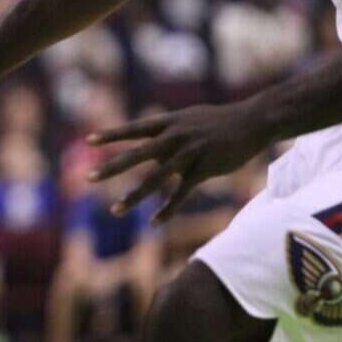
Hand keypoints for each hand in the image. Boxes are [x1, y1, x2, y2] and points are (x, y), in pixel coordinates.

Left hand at [88, 100, 271, 223]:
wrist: (253, 121)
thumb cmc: (218, 121)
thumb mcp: (188, 119)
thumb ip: (167, 134)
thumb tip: (152, 153)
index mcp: (169, 123)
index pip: (133, 129)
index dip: (111, 135)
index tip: (88, 141)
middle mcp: (175, 137)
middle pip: (138, 154)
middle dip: (112, 167)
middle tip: (88, 177)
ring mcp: (190, 153)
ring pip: (156, 179)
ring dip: (134, 196)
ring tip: (115, 210)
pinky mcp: (205, 169)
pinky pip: (181, 193)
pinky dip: (168, 209)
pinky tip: (155, 221)